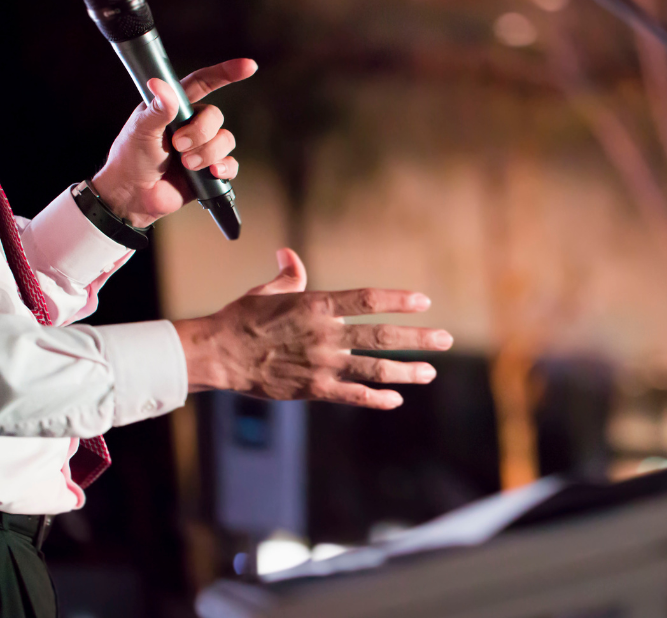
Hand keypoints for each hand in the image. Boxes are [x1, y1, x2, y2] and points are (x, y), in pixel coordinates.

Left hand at [92, 58, 257, 228]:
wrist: (134, 195)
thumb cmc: (130, 159)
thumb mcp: (140, 130)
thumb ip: (157, 109)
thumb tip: (162, 85)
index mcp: (175, 108)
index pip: (203, 83)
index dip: (225, 73)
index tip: (248, 66)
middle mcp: (192, 124)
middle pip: (216, 117)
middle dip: (201, 133)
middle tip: (178, 146)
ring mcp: (203, 147)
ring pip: (225, 140)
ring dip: (207, 153)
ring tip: (186, 164)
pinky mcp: (210, 170)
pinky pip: (231, 164)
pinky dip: (223, 168)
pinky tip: (211, 172)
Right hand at [172, 249, 453, 408]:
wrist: (218, 354)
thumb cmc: (241, 319)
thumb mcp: (266, 291)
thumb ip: (288, 275)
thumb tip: (290, 254)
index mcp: (317, 305)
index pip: (368, 300)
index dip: (398, 300)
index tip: (423, 301)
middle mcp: (325, 334)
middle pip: (382, 336)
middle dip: (418, 338)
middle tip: (446, 339)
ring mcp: (322, 363)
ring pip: (375, 369)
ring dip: (407, 371)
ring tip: (431, 372)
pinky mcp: (314, 388)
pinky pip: (353, 395)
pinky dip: (376, 398)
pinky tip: (396, 399)